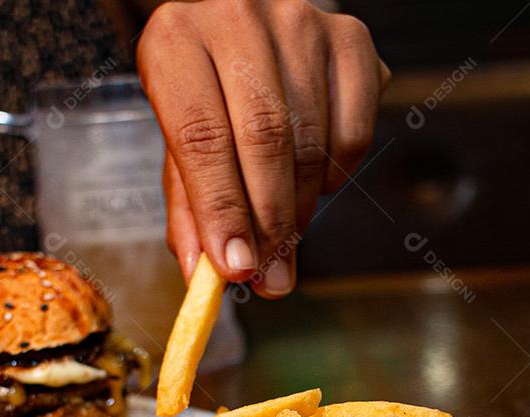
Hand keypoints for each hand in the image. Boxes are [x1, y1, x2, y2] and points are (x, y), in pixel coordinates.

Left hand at [138, 0, 389, 297]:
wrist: (238, 26)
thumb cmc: (203, 89)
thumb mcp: (177, 142)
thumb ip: (190, 209)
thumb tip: (207, 277)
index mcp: (176, 40)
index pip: (202, 137)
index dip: (221, 210)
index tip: (235, 267)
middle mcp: (237, 18)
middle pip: (264, 139)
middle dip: (268, 221)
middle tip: (267, 271)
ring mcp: (301, 23)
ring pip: (312, 141)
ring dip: (300, 208)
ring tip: (282, 233)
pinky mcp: (351, 37)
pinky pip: (353, 133)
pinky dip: (335, 176)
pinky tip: (312, 181)